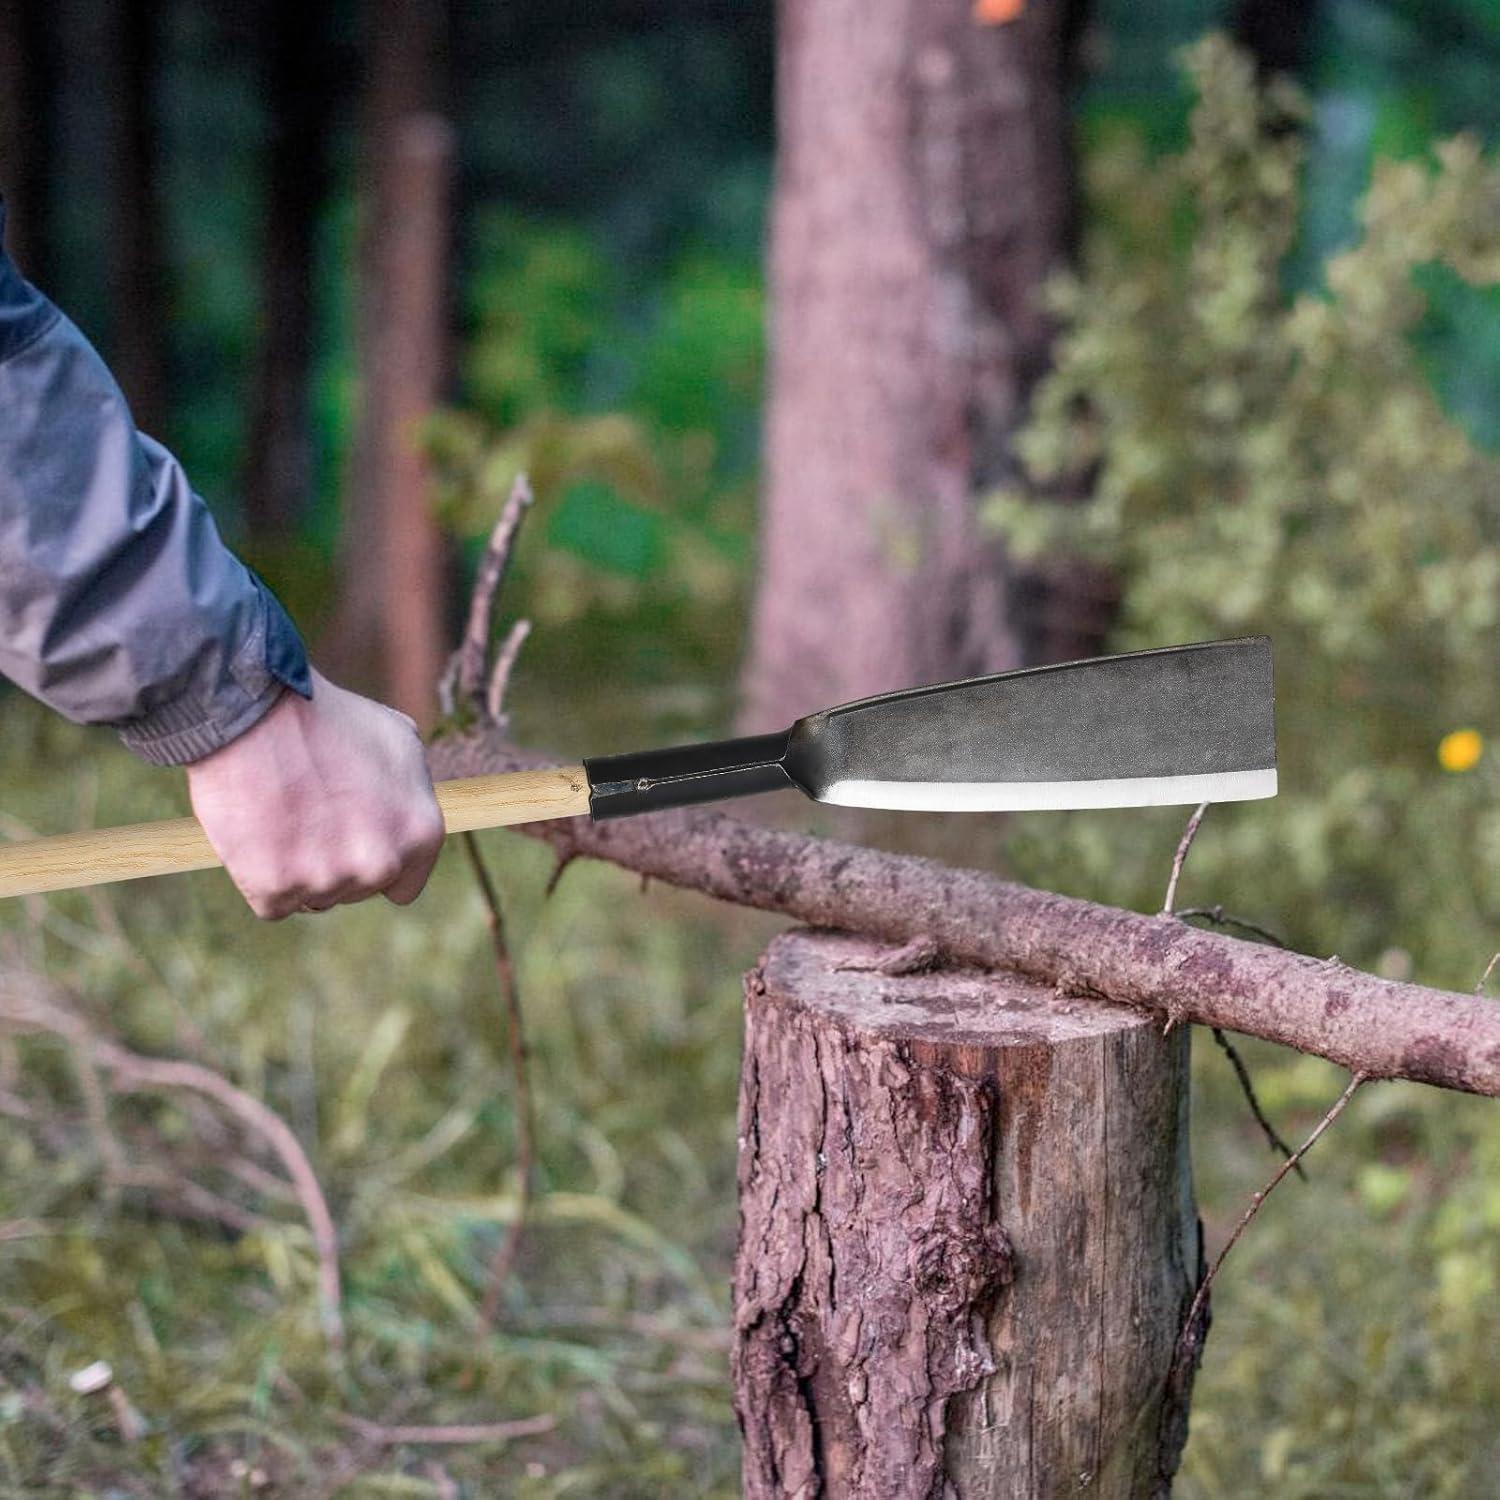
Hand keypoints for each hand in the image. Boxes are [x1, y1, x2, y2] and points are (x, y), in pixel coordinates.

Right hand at [184, 666, 446, 919]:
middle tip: (308, 813)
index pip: (403, 885)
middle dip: (335, 863)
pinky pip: (272, 903)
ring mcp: (327, 880)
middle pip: (356, 891)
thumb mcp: (399, 739)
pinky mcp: (275, 889)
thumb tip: (409, 812)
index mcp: (420, 834)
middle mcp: (380, 864)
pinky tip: (259, 834)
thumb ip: (413, 789)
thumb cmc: (326, 718)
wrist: (254, 711)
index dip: (374, 860)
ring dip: (297, 869)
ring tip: (283, 815)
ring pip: (313, 897)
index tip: (350, 840)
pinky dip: (261, 878)